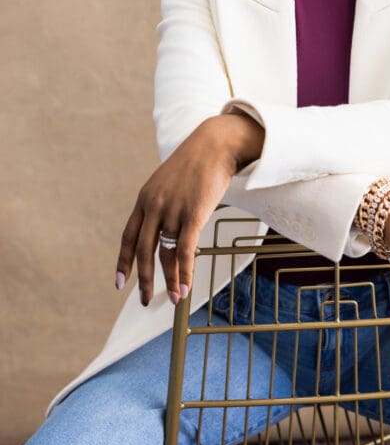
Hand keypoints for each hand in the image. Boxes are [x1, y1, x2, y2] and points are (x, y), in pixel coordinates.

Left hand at [115, 113, 263, 306]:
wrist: (215, 144)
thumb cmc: (197, 163)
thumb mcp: (170, 182)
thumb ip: (163, 204)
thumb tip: (168, 228)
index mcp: (145, 199)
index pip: (128, 236)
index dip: (124, 261)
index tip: (119, 282)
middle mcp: (154, 206)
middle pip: (144, 250)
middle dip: (143, 279)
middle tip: (145, 300)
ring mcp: (173, 210)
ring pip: (167, 253)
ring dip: (171, 280)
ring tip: (175, 299)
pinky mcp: (193, 214)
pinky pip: (185, 250)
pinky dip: (185, 272)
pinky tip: (186, 288)